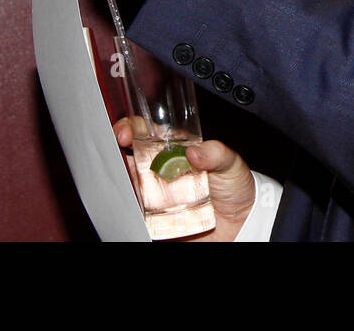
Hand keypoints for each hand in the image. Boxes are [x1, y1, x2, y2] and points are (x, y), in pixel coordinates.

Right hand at [114, 118, 255, 241]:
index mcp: (175, 149)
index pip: (146, 131)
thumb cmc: (234, 188)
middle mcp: (159, 169)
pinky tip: (128, 203)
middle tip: (119, 154)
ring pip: (125, 181)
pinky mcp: (152, 216)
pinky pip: (132, 210)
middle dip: (115, 149)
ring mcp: (153, 192)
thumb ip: (216, 154)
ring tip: (124, 178)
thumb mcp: (231, 163)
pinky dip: (125, 206)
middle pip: (128, 154)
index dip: (132, 128)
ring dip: (118, 178)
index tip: (127, 133)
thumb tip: (194, 151)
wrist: (238, 226)